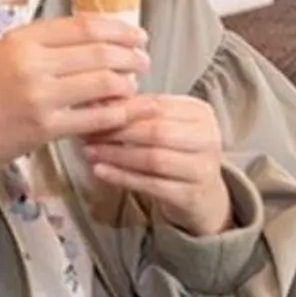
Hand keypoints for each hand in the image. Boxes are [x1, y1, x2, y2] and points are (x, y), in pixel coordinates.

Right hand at [0, 15, 148, 187]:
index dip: (118, 29)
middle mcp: (31, 64)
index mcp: (22, 39)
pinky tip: (126, 111)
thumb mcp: (4, 54)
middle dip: (130, 55)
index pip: (83, 26)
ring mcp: (40, 97)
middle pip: (98, 52)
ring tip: (132, 85)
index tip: (137, 35)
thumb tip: (93, 34)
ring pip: (102, 82)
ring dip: (126, 83)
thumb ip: (44, 44)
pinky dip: (117, 114)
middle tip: (143, 60)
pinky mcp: (45, 128)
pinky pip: (94, 118)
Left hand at [85, 95, 232, 235]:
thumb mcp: (164, 127)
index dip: (121, 108)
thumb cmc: (177, 154)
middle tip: (87, 133)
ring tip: (90, 151)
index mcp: (200, 112)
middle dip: (117, 131)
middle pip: (156, 131)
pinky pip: (151, 185)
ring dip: (117, 154)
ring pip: (153, 159)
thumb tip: (96, 99)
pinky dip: (123, 177)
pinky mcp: (192, 195)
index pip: (156, 105)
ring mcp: (202, 168)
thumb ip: (136, 112)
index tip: (91, 110)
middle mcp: (208, 138)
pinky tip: (100, 171)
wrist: (204, 197)